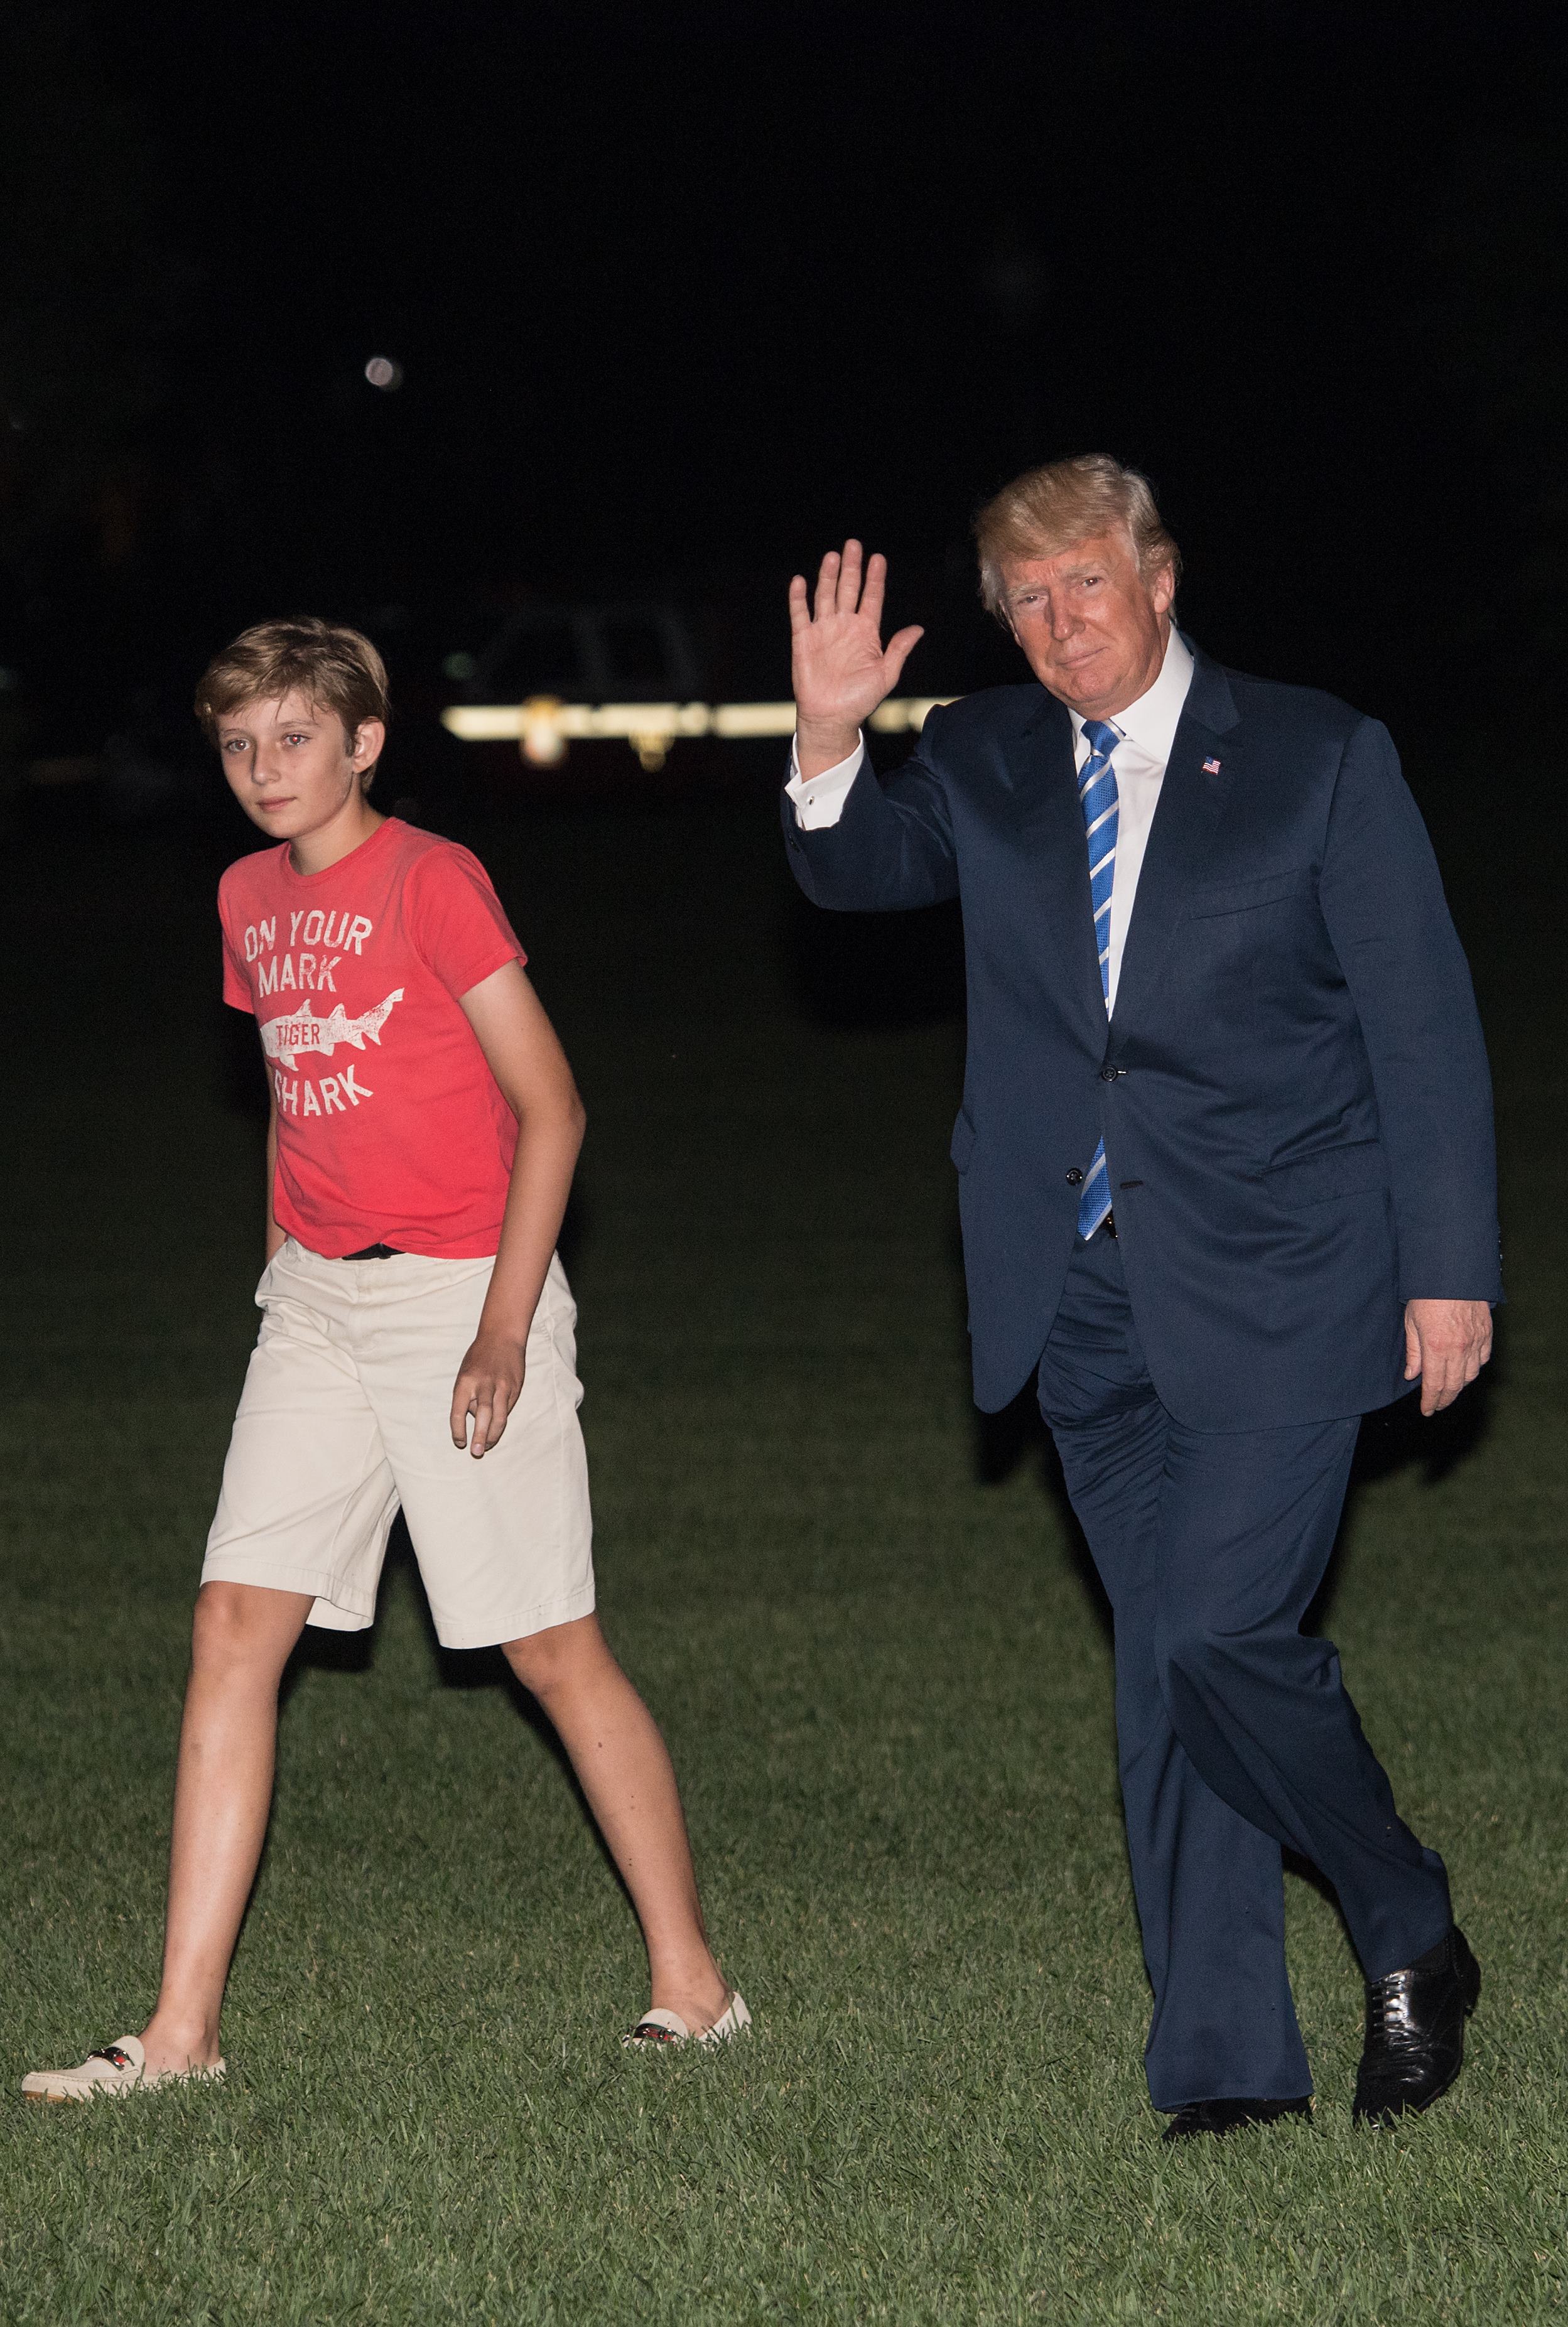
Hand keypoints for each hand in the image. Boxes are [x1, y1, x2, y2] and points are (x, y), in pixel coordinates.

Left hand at [450, 1330, 525, 1457]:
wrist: (502, 1337)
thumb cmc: (478, 1357)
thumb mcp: (464, 1374)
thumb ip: (467, 1396)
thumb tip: (474, 1418)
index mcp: (465, 1382)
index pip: (458, 1412)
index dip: (458, 1430)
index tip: (460, 1442)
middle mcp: (484, 1385)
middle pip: (482, 1416)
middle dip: (479, 1437)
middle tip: (477, 1452)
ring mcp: (502, 1386)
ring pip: (499, 1417)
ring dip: (493, 1434)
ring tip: (487, 1445)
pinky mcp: (515, 1388)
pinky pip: (507, 1409)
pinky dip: (501, 1419)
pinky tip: (497, 1426)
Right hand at [788, 541, 923, 776]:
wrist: (832, 717)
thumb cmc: (860, 699)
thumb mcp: (886, 674)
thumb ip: (899, 649)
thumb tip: (918, 628)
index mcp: (866, 632)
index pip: (871, 598)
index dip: (875, 578)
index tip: (878, 558)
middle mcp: (845, 626)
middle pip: (848, 589)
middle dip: (852, 567)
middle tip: (854, 544)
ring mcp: (823, 631)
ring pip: (826, 595)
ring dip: (828, 576)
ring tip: (833, 556)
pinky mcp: (803, 640)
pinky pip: (800, 614)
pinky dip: (798, 598)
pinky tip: (800, 581)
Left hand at [1403, 1297, 1492, 1415]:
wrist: (1453, 1272)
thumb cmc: (1427, 1294)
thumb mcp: (1411, 1322)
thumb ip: (1413, 1351)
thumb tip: (1412, 1375)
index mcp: (1436, 1347)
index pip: (1434, 1385)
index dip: (1430, 1401)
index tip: (1427, 1410)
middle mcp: (1458, 1349)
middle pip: (1454, 1385)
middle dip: (1444, 1399)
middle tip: (1437, 1406)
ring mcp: (1475, 1342)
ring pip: (1470, 1375)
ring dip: (1459, 1386)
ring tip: (1449, 1390)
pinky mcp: (1487, 1334)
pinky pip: (1483, 1359)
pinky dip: (1475, 1369)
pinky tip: (1467, 1371)